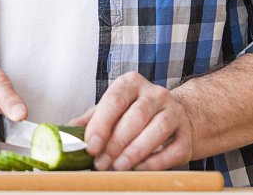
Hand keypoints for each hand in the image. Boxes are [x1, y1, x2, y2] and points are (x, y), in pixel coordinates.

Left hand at [71, 71, 194, 170]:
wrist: (174, 118)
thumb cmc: (134, 114)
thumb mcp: (111, 111)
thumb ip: (90, 120)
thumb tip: (66, 131)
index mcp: (131, 83)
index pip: (115, 100)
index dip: (101, 125)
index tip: (91, 147)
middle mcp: (155, 93)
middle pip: (136, 116)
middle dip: (116, 143)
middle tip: (101, 163)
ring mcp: (174, 112)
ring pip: (157, 129)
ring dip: (135, 151)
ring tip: (118, 167)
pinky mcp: (186, 134)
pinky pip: (173, 149)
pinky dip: (155, 161)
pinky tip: (139, 169)